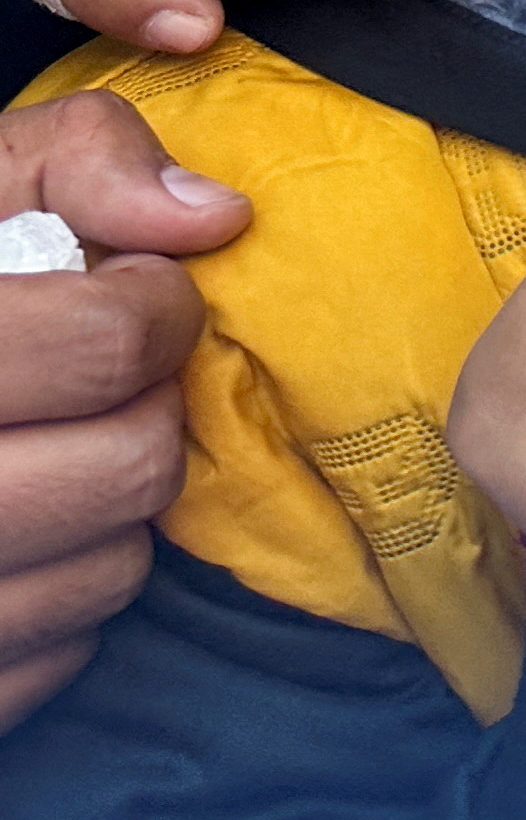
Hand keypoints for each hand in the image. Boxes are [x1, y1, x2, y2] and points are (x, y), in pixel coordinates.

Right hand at [0, 91, 248, 730]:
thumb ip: (76, 158)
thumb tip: (212, 217)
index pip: (106, 343)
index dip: (151, 305)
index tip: (131, 291)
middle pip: (130, 464)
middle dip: (144, 410)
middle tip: (99, 383)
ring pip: (110, 571)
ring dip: (110, 509)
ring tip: (46, 453)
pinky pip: (55, 662)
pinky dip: (56, 599)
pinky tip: (11, 539)